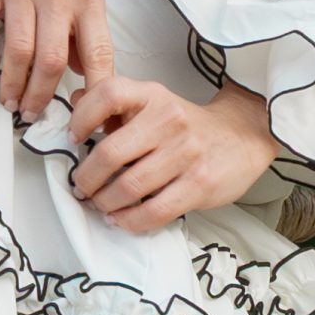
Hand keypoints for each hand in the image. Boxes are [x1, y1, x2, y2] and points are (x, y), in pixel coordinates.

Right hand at [0, 0, 113, 118]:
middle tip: (32, 112)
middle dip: (42, 98)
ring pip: (18, 52)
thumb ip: (86, 17)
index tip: (85, 116)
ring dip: (12, 85)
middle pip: (52, 62)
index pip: (97, 53)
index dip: (93, 92)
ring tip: (9, 99)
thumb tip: (83, 65)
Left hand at [68, 73, 278, 234]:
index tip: (72, 139)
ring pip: (129, 187)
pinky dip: (128, 221)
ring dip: (104, 202)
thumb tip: (76, 100)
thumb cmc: (186, 124)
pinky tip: (120, 219)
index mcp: (153, 95)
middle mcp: (169, 119)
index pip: (109, 94)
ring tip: (99, 205)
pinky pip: (153, 211)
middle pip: (110, 152)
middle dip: (86, 178)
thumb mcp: (153, 103)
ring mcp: (186, 153)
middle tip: (80, 188)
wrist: (242, 137)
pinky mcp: (199, 185)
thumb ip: (115, 103)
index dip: (82, 118)